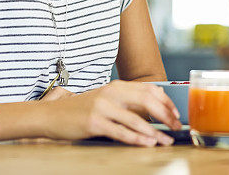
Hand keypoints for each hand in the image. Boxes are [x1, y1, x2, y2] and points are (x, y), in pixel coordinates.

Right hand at [40, 80, 180, 145]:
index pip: (149, 89)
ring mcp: (102, 107)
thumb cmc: (81, 110)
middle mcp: (111, 93)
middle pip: (147, 101)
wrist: (52, 115)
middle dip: (166, 115)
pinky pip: (120, 131)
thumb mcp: (105, 99)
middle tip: (176, 127)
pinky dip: (136, 138)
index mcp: (117, 86)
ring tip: (165, 140)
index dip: (166, 102)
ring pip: (136, 119)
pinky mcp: (94, 123)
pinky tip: (147, 143)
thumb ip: (126, 102)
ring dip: (154, 131)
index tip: (176, 114)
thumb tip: (153, 112)